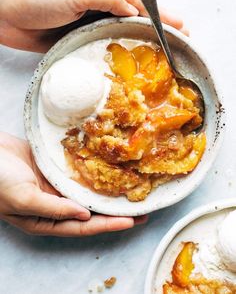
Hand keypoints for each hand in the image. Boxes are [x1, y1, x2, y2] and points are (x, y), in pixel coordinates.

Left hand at [0, 0, 186, 51]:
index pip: (136, 1)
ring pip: (121, 33)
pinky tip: (130, 61)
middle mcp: (97, 7)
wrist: (10, 16)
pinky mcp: (80, 40)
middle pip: (133, 17)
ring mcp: (89, 25)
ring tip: (161, 52)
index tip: (178, 24)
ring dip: (141, 41)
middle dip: (157, 27)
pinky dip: (119, 53)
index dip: (158, 12)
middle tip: (179, 39)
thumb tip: (131, 8)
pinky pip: (104, 47)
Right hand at [0, 132, 146, 235]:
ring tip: (130, 191)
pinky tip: (108, 169)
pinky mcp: (56, 169)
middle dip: (113, 211)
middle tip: (140, 210)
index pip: (82, 226)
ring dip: (107, 192)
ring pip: (87, 191)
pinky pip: (79, 172)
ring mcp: (56, 185)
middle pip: (89, 210)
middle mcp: (55, 204)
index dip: (107, 224)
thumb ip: (53, 209)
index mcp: (46, 219)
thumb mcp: (24, 199)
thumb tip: (84, 215)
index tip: (130, 221)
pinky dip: (93, 172)